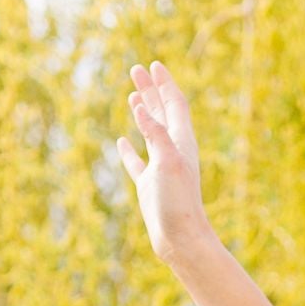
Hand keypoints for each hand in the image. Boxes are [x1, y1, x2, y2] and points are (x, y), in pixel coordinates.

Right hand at [116, 59, 210, 265]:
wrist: (182, 241)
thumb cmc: (179, 203)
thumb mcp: (168, 163)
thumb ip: (156, 134)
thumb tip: (141, 107)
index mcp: (182, 142)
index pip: (175, 104)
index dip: (164, 84)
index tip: (153, 65)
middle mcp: (174, 152)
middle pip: (162, 112)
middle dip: (151, 90)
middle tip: (136, 69)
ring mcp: (161, 168)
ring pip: (151, 133)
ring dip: (143, 113)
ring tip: (133, 95)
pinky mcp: (150, 186)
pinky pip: (137, 162)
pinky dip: (129, 149)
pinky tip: (122, 142)